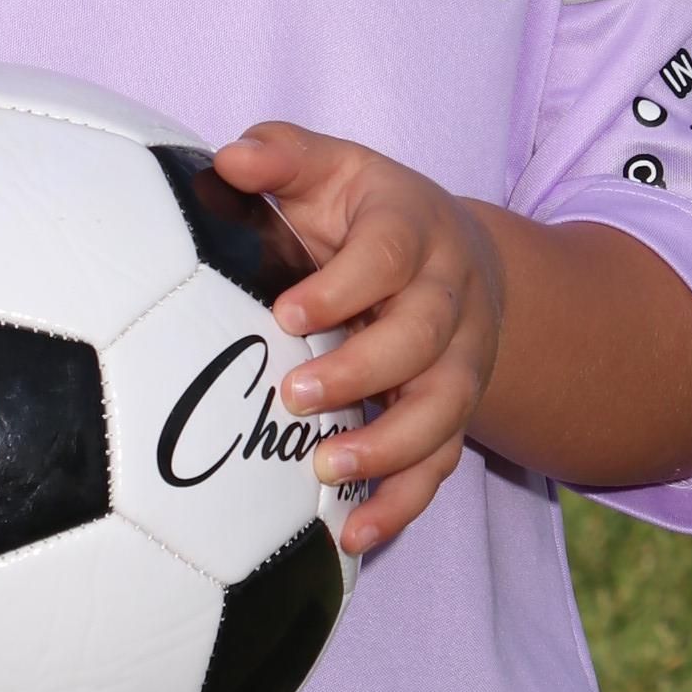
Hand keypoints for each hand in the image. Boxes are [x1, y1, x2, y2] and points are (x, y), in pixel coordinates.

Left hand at [212, 124, 504, 554]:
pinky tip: (355, 536)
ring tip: (327, 471)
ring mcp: (461, 360)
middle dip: (364, 370)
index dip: (343, 286)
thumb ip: (283, 155)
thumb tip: (230, 158)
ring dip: (389, 446)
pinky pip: (440, 465)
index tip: (285, 314)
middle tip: (296, 395)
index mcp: (415, 229)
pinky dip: (403, 504)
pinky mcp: (455, 412)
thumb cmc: (367, 213)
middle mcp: (451, 296)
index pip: (391, 255)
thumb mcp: (331, 168)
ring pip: (444, 409)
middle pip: (425, 337)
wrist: (455, 254)